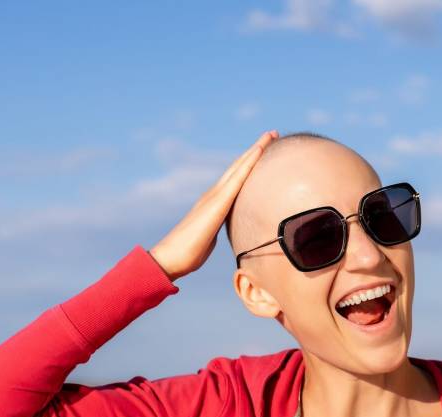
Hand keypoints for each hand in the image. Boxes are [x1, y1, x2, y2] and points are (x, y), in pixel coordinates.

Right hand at [149, 130, 278, 281]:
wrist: (170, 257)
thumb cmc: (188, 254)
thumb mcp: (210, 239)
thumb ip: (218, 230)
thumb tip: (228, 235)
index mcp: (214, 203)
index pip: (235, 179)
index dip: (250, 164)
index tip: (265, 151)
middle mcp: (213, 194)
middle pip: (239, 167)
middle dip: (256, 150)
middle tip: (272, 134)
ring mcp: (214, 196)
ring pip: (239, 167)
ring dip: (256, 150)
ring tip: (270, 135)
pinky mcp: (217, 203)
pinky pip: (238, 178)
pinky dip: (249, 163)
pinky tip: (260, 151)